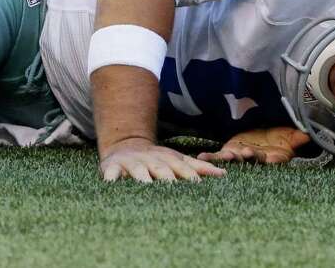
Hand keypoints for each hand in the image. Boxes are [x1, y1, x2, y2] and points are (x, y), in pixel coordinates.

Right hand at [99, 137, 226, 182]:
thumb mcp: (178, 160)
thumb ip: (199, 167)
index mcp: (168, 160)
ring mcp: (132, 163)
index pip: (181, 168)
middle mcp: (151, 160)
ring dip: (142, 178)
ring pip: (138, 171)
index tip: (198, 186)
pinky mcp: (111, 168)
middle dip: (167, 178)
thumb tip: (224, 174)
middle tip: (173, 188)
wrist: (126, 146)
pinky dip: (111, 179)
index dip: (189, 176)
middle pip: (161, 169)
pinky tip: (111, 185)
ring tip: (146, 187)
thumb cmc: (157, 160)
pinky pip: (110, 174)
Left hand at [196, 127, 311, 165]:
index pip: (270, 159)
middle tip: (245, 153)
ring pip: (235, 159)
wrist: (267, 135)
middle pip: (251, 160)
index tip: (266, 157)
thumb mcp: (290, 136)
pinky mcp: (230, 152)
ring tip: (226, 155)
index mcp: (272, 158)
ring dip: (230, 158)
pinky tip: (201, 156)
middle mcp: (256, 160)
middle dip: (247, 157)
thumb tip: (308, 134)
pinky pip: (219, 156)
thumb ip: (297, 137)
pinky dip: (211, 157)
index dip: (267, 158)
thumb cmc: (281, 138)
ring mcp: (242, 157)